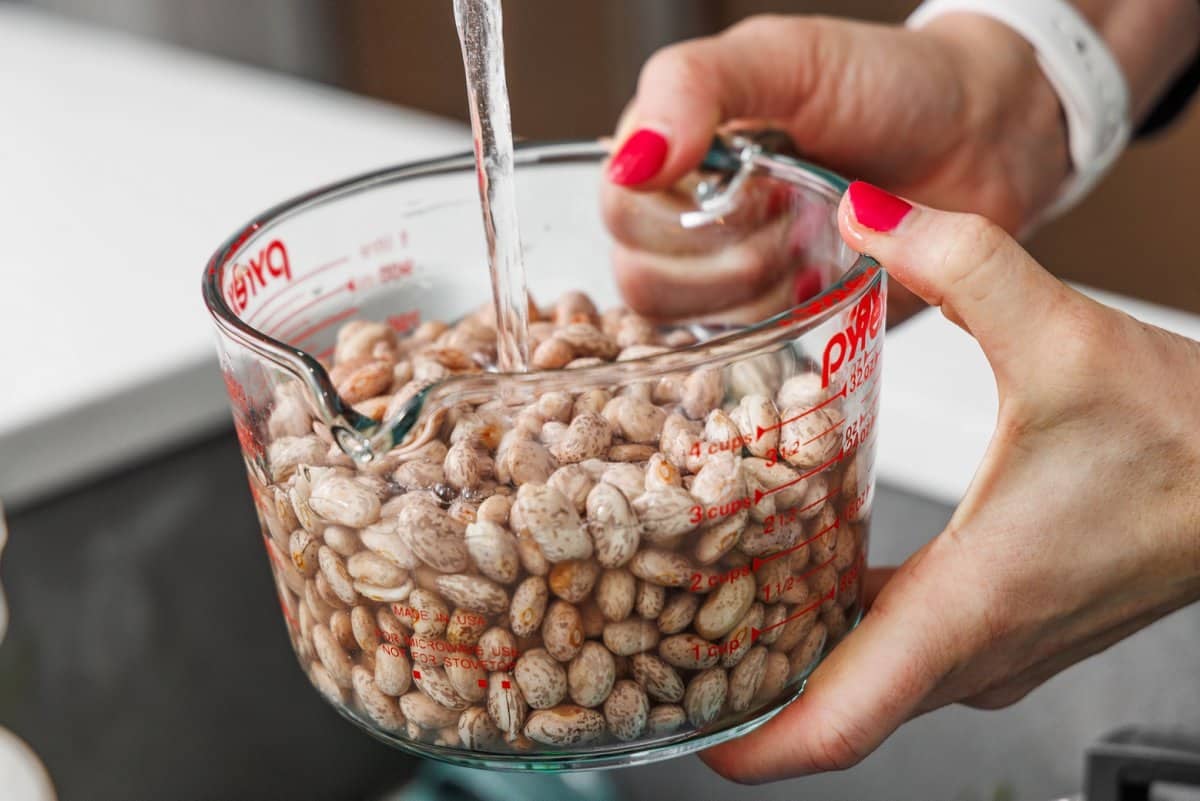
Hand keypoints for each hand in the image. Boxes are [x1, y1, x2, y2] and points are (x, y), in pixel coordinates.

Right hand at [603, 14, 1069, 321]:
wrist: (982, 138)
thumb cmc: (887, 84)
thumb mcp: (786, 58)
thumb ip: (695, 86)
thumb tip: (630, 159)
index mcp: (670, 150)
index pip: (618, 206)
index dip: (675, 212)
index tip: (747, 183)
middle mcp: (684, 218)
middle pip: (641, 274)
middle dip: (726, 253)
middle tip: (789, 214)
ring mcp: (724, 278)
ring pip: (683, 326)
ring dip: (756, 288)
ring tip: (811, 242)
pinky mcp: (770, 326)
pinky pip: (734, 360)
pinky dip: (779, 327)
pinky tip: (819, 285)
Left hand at [701, 182, 1199, 782]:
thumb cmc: (1193, 440)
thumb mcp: (1064, 337)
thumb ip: (963, 264)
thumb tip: (872, 216)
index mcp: (969, 606)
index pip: (838, 726)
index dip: (749, 745)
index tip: (678, 727)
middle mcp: (973, 649)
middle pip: (829, 706)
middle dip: (739, 686)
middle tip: (657, 637)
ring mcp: (991, 646)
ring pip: (862, 678)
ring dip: (785, 653)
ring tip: (704, 598)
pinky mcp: (1004, 623)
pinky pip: (897, 648)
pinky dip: (837, 625)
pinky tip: (797, 565)